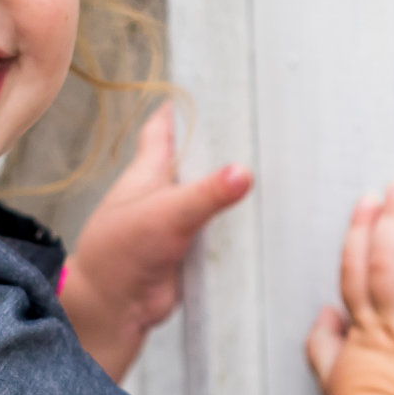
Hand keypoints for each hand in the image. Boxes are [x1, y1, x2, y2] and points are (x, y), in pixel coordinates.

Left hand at [61, 105, 252, 378]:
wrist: (114, 307)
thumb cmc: (123, 251)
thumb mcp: (167, 213)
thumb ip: (207, 194)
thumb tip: (244, 172)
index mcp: (150, 168)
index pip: (164, 126)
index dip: (183, 106)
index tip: (211, 87)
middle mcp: (165, 189)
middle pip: (197, 157)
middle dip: (223, 145)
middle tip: (263, 127)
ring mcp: (179, 219)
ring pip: (212, 193)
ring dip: (234, 186)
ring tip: (279, 166)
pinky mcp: (193, 247)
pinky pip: (220, 227)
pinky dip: (238, 222)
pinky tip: (269, 216)